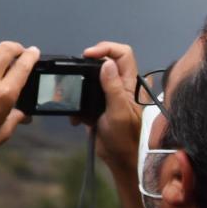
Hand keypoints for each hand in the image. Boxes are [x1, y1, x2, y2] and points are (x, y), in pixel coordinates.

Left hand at [0, 42, 39, 168]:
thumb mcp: (3, 132)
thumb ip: (17, 118)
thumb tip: (25, 113)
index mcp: (4, 95)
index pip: (23, 66)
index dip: (32, 55)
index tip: (34, 51)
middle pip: (5, 49)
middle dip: (16, 47)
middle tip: (20, 51)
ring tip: (1, 64)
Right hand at [75, 41, 139, 173]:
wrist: (118, 159)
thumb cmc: (125, 139)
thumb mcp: (118, 112)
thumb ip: (113, 87)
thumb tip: (106, 63)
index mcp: (131, 84)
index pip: (123, 54)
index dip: (106, 48)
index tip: (88, 55)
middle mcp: (121, 85)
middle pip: (105, 61)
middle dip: (88, 66)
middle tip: (76, 74)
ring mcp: (109, 94)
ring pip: (92, 77)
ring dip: (80, 86)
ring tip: (74, 98)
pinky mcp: (98, 104)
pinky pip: (84, 94)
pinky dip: (77, 104)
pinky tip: (78, 117)